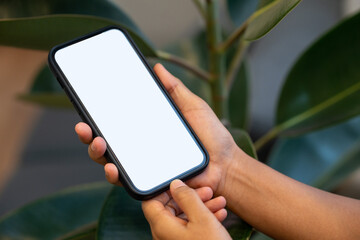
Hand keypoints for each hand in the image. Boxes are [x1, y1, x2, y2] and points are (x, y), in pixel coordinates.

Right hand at [75, 63, 240, 193]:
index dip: (99, 117)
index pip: (118, 123)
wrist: (226, 164)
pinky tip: (112, 168)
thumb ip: (174, 89)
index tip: (87, 106)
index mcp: (148, 130)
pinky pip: (128, 182)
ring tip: (97, 142)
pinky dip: (116, 175)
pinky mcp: (151, 184)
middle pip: (107, 143)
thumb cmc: (211, 136)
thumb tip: (156, 67)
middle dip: (89, 135)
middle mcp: (141, 149)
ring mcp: (145, 167)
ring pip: (111, 162)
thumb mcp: (192, 106)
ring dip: (97, 153)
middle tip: (84, 126)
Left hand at [142, 179, 230, 239]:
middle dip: (190, 197)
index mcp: (162, 226)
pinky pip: (190, 228)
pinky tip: (219, 214)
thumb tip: (175, 184)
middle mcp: (164, 235)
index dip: (164, 189)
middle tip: (206, 191)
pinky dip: (204, 219)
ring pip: (184, 217)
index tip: (180, 183)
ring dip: (201, 206)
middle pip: (170, 207)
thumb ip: (187, 197)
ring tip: (218, 201)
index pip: (151, 201)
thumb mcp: (202, 218)